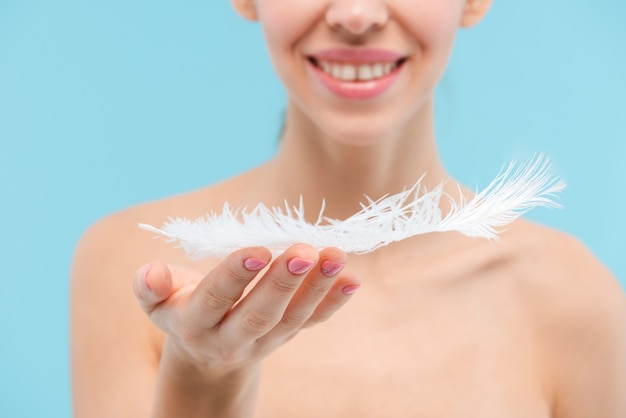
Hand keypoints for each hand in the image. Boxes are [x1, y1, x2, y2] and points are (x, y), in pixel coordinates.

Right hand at [132, 244, 359, 373]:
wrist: (206, 352)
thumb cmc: (182, 309)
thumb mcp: (158, 302)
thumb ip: (151, 287)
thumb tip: (151, 273)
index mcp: (195, 324)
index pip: (216, 300)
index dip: (235, 276)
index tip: (259, 250)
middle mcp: (231, 339)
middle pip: (260, 314)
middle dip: (283, 282)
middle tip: (304, 250)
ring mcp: (264, 341)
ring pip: (292, 319)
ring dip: (316, 287)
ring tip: (335, 255)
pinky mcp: (286, 336)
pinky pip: (312, 322)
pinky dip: (333, 302)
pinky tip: (352, 279)